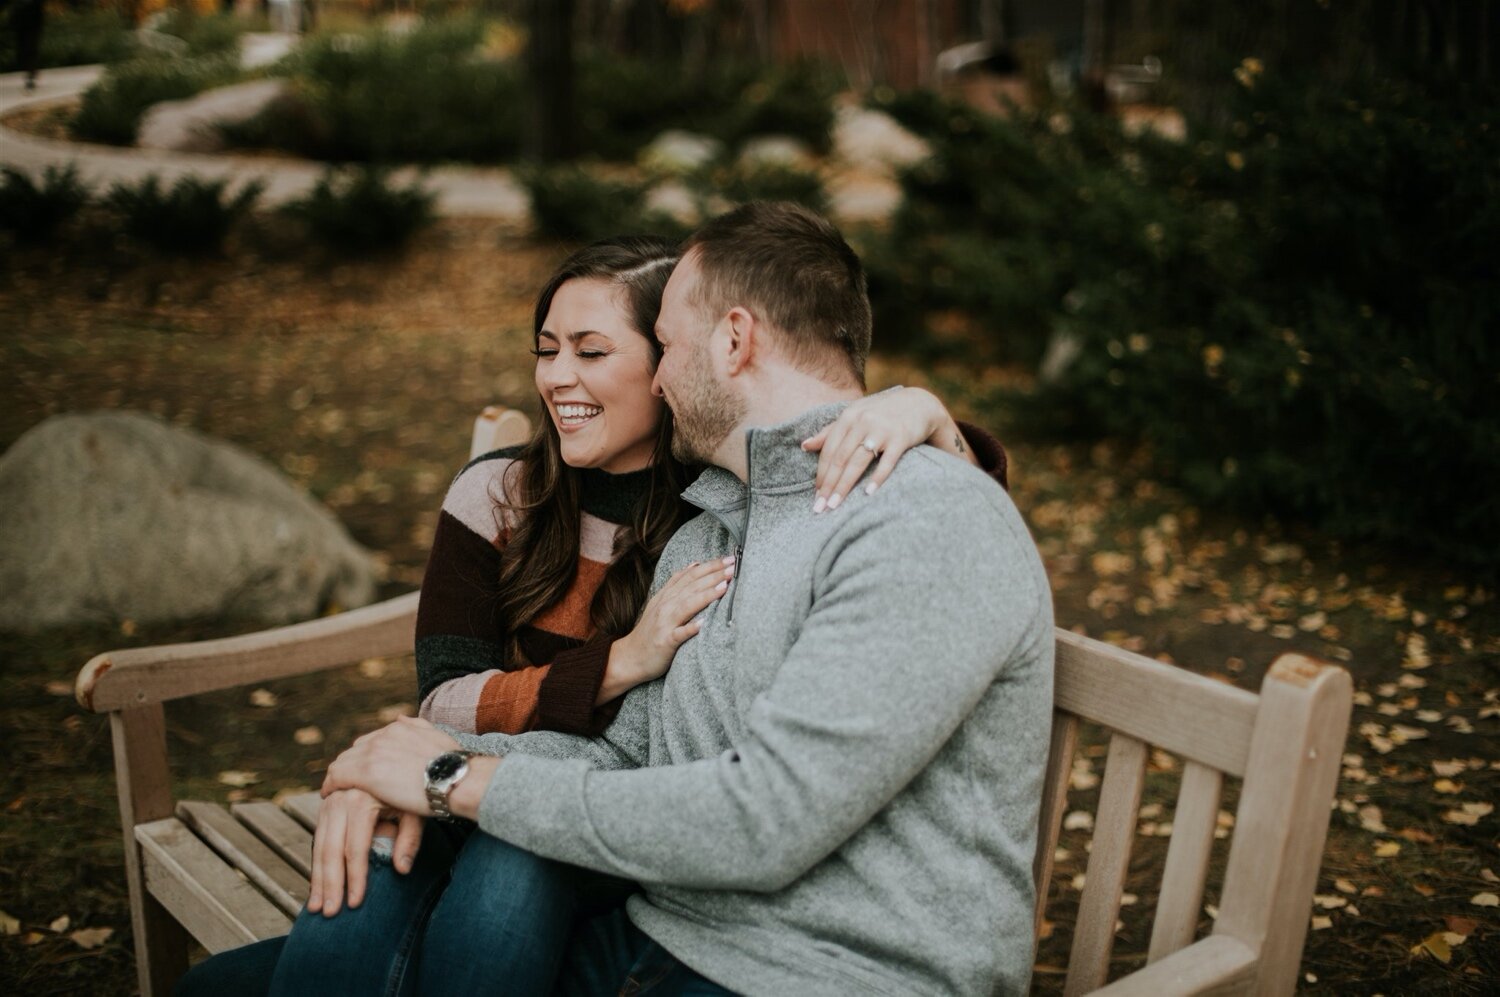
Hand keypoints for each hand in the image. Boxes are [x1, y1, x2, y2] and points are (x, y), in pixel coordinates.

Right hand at [306, 789, 422, 916]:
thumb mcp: (416, 810)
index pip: (355, 848)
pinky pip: (318, 839)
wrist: (396, 761)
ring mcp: (330, 802)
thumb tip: (402, 870)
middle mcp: (340, 799)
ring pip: (319, 846)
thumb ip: (409, 839)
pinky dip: (317, 864)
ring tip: (316, 908)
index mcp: (362, 799)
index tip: (356, 903)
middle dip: (330, 884)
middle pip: (332, 850)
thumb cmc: (412, 789)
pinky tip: (316, 886)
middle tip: (330, 913)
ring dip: (317, 879)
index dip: (355, 877)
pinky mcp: (326, 807)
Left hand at [322, 715, 463, 814]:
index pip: (371, 741)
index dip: (364, 756)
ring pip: (343, 762)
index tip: (362, 770)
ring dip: (337, 775)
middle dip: (348, 765)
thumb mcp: (437, 737)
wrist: (459, 778)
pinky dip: (331, 785)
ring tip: (333, 789)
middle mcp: (384, 735)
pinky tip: (329, 794)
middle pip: (355, 750)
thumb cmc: (456, 765)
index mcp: (400, 728)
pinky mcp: (367, 773)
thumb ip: (416, 726)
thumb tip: (400, 718)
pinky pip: (338, 777)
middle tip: (344, 781)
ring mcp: (374, 752)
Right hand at [604, 557, 735, 698]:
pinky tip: (704, 623)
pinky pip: (679, 634)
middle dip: (713, 574)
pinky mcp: (665, 642)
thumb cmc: (650, 631)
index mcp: (666, 596)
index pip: (690, 575)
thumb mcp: (660, 602)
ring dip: (707, 594)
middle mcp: (665, 606)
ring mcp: (665, 623)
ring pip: (687, 605)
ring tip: (725, 585)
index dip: (710, 566)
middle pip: (692, 586)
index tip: (729, 559)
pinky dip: (691, 628)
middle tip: (733, 566)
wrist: (629, 657)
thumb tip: (695, 564)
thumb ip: (676, 584)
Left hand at [803, 387, 960, 510]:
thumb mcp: (855, 415)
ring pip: (858, 462)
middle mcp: (862, 421)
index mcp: (848, 417)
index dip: (821, 474)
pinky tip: (868, 493)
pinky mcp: (901, 438)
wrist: (920, 404)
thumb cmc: (882, 413)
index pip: (829, 450)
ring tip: (835, 505)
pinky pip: (887, 461)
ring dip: (845, 486)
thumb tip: (804, 446)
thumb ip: (830, 431)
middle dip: (829, 485)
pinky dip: (877, 477)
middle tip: (820, 507)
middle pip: (840, 458)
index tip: (815, 495)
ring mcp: (882, 430)